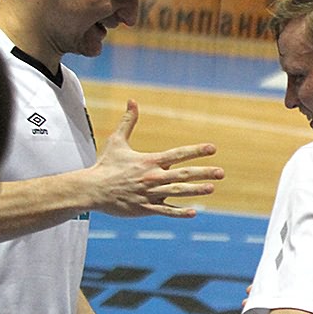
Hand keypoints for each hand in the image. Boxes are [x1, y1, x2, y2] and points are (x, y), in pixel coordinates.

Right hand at [90, 100, 223, 217]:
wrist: (92, 189)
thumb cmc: (105, 165)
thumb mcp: (117, 141)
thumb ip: (129, 121)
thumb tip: (132, 100)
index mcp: (149, 161)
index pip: (177, 154)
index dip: (195, 151)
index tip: (213, 148)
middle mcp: (152, 177)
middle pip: (183, 175)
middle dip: (203, 172)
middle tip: (221, 173)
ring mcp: (150, 194)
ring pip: (177, 193)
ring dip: (195, 191)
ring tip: (211, 188)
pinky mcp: (144, 209)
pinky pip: (165, 211)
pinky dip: (179, 212)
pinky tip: (193, 212)